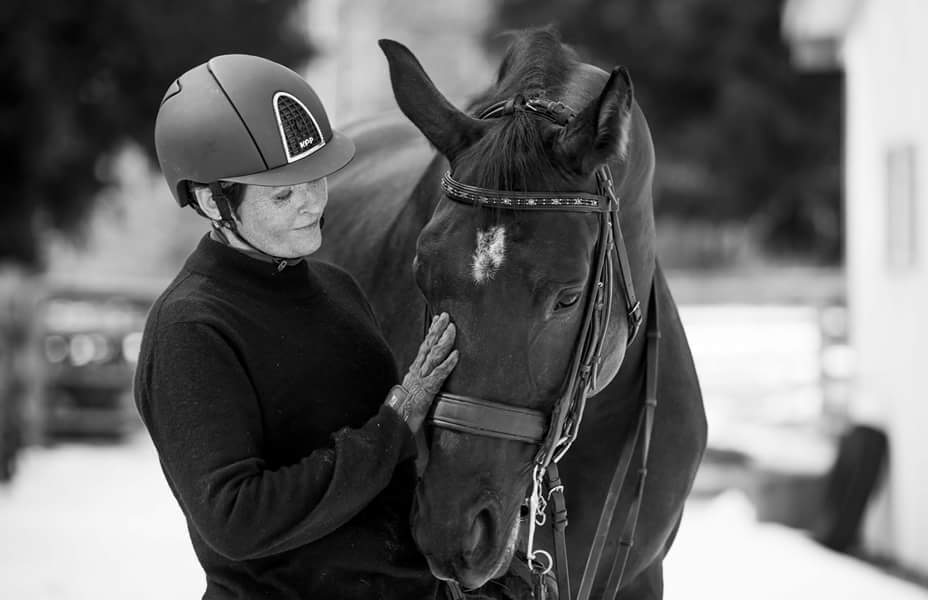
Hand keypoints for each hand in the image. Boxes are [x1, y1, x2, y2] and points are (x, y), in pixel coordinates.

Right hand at [386, 312, 457, 433]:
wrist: (392, 426)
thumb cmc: (402, 413)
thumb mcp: (410, 393)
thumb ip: (416, 384)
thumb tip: (420, 379)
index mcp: (413, 372)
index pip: (424, 348)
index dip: (431, 333)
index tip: (438, 319)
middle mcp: (416, 372)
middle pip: (428, 347)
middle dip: (438, 330)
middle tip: (447, 316)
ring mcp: (421, 381)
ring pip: (434, 357)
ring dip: (445, 341)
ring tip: (453, 329)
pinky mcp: (426, 391)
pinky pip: (439, 375)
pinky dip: (448, 364)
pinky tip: (456, 355)